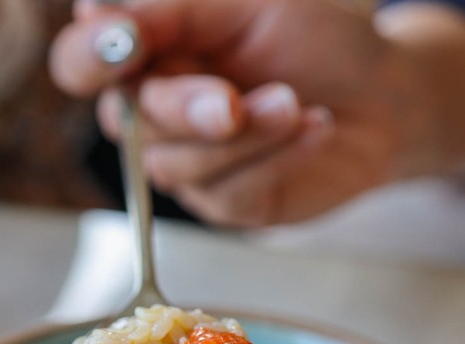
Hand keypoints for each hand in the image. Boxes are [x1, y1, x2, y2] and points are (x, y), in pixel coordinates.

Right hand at [50, 0, 464, 226]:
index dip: (91, 57)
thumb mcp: (247, 4)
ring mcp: (187, 163)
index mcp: (148, 53)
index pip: (81, 62)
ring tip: (296, 104)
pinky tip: (314, 128)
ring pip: (179, 165)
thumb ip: (173, 9)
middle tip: (232, 100)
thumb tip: (93, 13)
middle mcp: (155, 113)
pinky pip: (229, 193)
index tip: (128, 43)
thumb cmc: (316, 39)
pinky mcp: (227, 203)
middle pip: (128, 123)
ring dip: (245, 134)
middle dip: (185, 109)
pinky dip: (277, 158)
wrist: (383, 96)